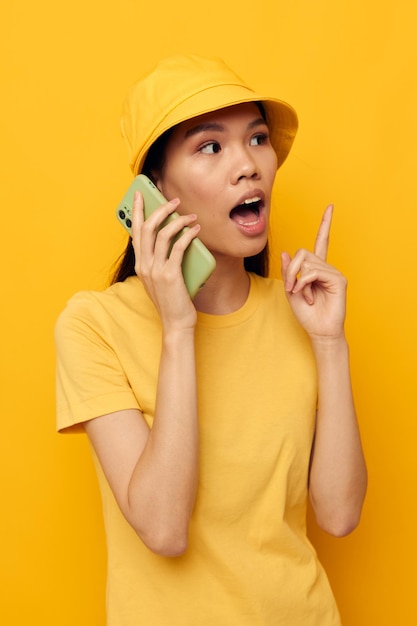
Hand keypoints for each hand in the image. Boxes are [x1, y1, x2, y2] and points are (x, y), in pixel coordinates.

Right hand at [131, 190, 199, 330]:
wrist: (176, 323)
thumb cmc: (172, 301)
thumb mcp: (161, 279)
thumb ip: (161, 260)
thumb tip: (174, 238)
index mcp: (140, 265)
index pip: (135, 232)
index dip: (136, 211)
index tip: (140, 195)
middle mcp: (144, 266)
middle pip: (147, 228)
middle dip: (159, 209)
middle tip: (173, 201)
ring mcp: (156, 270)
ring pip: (162, 235)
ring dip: (177, 220)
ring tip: (190, 216)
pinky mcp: (170, 275)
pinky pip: (178, 247)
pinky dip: (187, 235)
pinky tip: (195, 230)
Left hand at [280, 205, 346, 340]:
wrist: (319, 331)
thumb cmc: (307, 314)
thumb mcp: (290, 290)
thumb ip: (288, 272)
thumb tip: (286, 252)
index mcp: (316, 268)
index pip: (321, 241)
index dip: (325, 224)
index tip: (330, 207)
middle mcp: (327, 267)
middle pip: (303, 252)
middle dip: (290, 270)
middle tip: (290, 288)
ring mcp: (334, 273)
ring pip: (307, 262)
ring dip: (297, 280)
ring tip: (302, 294)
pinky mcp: (338, 280)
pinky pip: (314, 271)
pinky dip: (304, 283)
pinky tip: (308, 295)